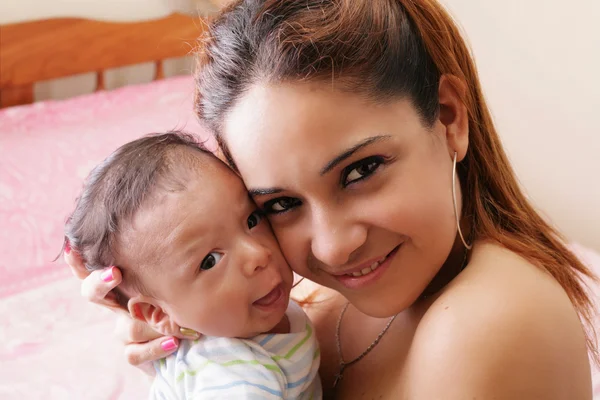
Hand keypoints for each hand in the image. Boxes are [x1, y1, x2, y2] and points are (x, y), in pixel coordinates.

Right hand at [63, 243, 198, 374]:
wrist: (188, 343)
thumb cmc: (182, 307)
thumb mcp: (174, 288)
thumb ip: (166, 278)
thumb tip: (172, 258)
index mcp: (127, 285)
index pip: (98, 269)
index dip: (79, 261)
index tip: (74, 249)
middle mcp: (119, 306)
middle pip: (93, 292)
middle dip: (100, 283)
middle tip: (115, 273)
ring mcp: (124, 332)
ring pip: (129, 327)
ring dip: (155, 325)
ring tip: (176, 323)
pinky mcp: (133, 354)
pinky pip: (134, 352)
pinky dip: (155, 347)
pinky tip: (172, 342)